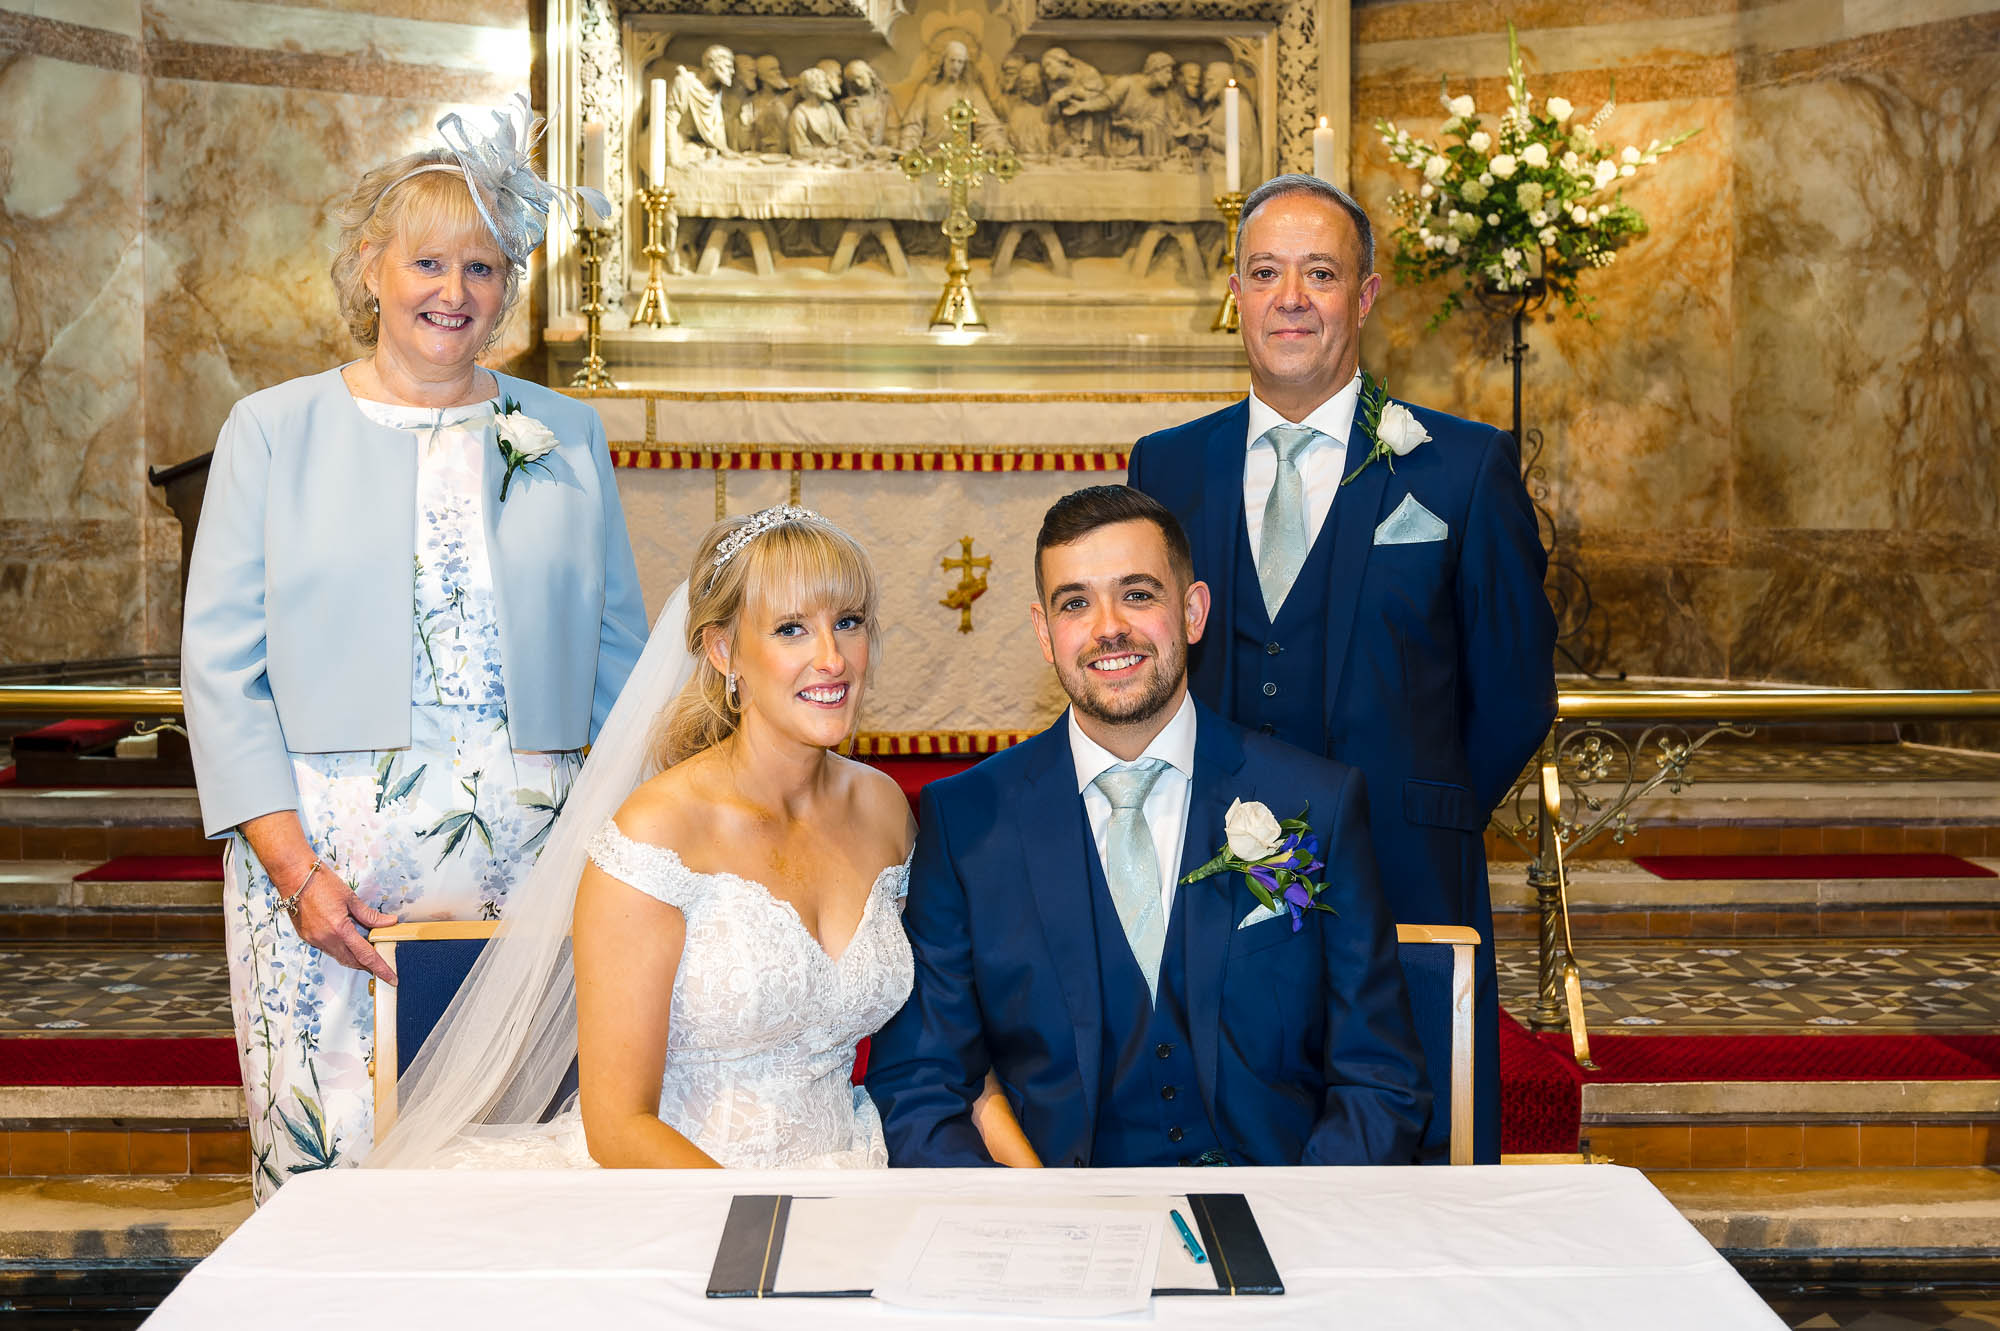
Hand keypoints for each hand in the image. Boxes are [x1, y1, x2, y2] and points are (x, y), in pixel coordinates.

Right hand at [285, 865, 398, 984]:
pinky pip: (327, 949)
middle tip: (381, 966)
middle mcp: (325, 939)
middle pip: (351, 961)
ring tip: (367, 952)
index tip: (391, 978)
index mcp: (339, 929)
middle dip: (367, 966)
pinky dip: (340, 948)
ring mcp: (314, 940)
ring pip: (338, 956)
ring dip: (353, 957)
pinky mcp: (307, 937)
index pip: (365, 955)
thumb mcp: (350, 898)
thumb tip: (389, 923)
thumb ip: (370, 915)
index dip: (380, 968)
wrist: (293, 876)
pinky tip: (347, 941)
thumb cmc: (321, 883)